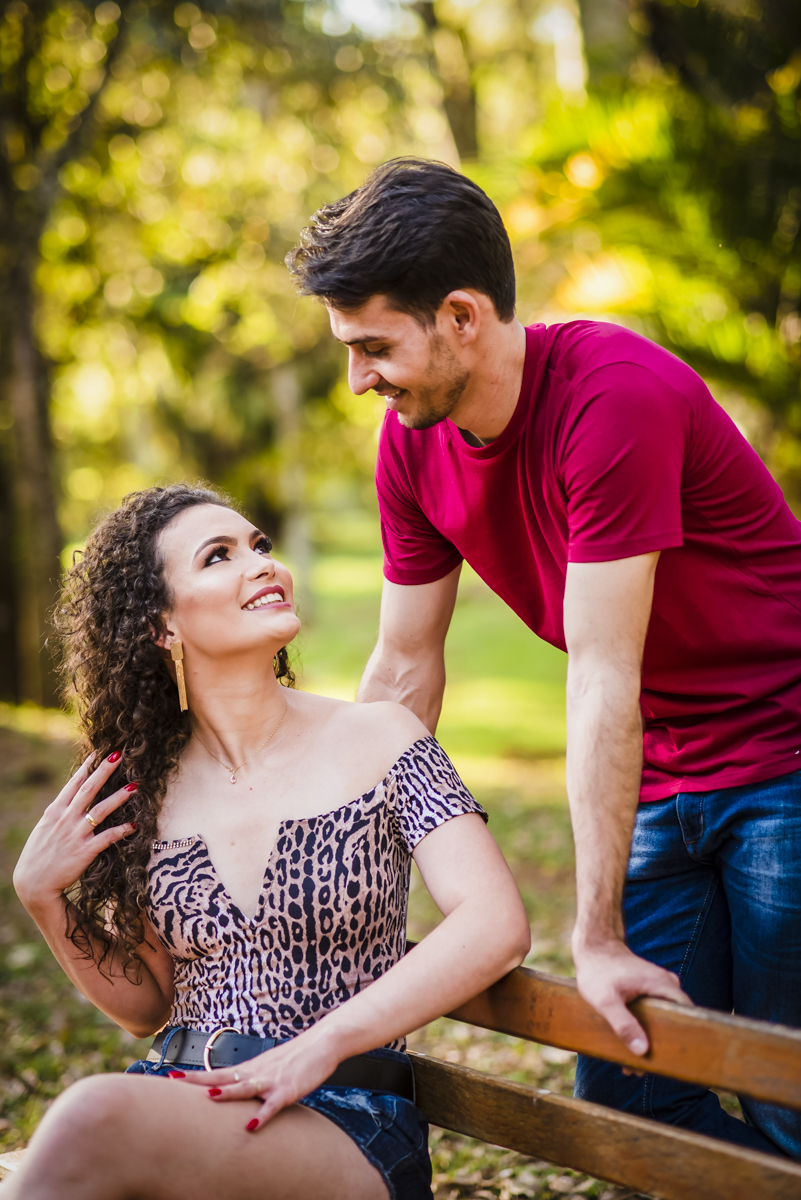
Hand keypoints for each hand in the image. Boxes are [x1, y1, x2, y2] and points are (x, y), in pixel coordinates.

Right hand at [13, 752, 137, 909]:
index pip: (73, 784)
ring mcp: (76, 835)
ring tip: (135, 786)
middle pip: (88, 790)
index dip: (86, 768)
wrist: (33, 884)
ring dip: (119, 797)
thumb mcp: (44, 828)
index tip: (98, 752)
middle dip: (104, 771)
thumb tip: (69, 798)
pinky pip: (108, 837)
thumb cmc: (38, 855)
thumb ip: (58, 812)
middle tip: (119, 755)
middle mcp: (65, 819)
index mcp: (54, 811)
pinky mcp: (85, 851)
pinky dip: (122, 830)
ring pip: (101, 810)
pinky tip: (135, 824)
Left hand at [176, 1025, 340, 1131]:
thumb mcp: (268, 1067)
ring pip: (244, 1087)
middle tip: (173, 1080)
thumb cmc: (295, 1058)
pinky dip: (262, 1115)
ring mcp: (271, 1080)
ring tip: (209, 1097)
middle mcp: (256, 1072)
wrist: (321, 1043)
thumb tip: (234, 1091)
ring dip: (227, 1093)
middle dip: (198, 1081)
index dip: (194, 1076)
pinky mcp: (288, 1089)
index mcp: (249, 1068)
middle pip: (222, 1077)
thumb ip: (251, 1080)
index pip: (216, 1073)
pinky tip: (252, 1125)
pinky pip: (272, 1104)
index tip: (170, 1075)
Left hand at [573, 938, 692, 1055]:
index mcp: (663, 985)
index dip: (684, 1041)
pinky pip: (655, 1014)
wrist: (593, 947)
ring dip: (651, 1041)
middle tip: (642, 1070)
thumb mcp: (606, 1001)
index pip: (687, 1017)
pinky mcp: (650, 991)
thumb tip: (642, 1051)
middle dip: (660, 1048)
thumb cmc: (598, 971)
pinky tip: (628, 1047)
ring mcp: (659, 987)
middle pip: (674, 1022)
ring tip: (632, 1065)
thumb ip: (623, 1024)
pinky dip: (645, 1030)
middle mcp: (666, 985)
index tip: (673, 1063)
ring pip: (663, 1020)